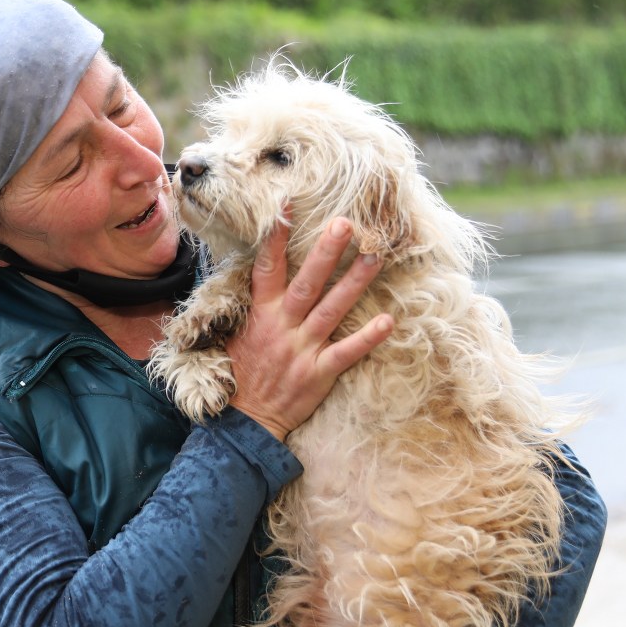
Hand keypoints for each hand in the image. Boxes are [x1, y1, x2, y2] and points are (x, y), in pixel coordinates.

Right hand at [226, 214, 392, 442]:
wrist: (246, 420)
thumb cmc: (242, 371)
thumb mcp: (236, 331)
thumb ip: (252, 303)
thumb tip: (259, 269)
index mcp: (260, 313)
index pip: (267, 267)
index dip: (277, 236)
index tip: (288, 205)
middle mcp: (282, 326)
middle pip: (307, 282)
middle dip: (326, 251)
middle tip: (345, 222)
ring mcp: (302, 349)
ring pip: (332, 309)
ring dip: (355, 282)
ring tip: (376, 256)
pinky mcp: (319, 373)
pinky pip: (347, 352)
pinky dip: (367, 337)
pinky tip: (388, 320)